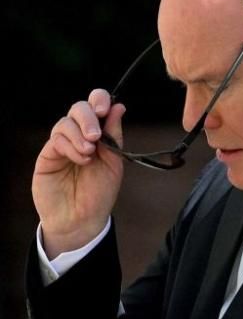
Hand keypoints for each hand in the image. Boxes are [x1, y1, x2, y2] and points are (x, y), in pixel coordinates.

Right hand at [32, 89, 125, 256]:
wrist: (82, 219)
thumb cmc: (99, 193)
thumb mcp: (114, 163)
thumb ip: (114, 136)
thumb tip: (119, 107)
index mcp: (98, 134)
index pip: (95, 106)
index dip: (99, 100)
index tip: (105, 109)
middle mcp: (79, 136)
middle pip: (78, 108)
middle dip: (88, 117)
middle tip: (95, 136)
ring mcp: (62, 145)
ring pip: (65, 122)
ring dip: (79, 135)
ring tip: (89, 153)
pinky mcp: (48, 156)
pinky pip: (56, 140)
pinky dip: (70, 146)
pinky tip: (81, 160)